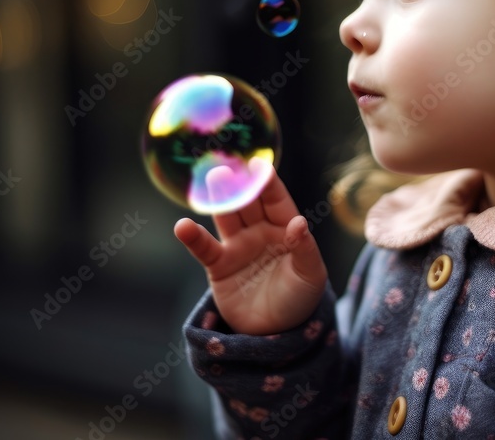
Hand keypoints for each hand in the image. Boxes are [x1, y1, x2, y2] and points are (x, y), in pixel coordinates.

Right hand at [174, 159, 327, 334]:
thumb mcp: (310, 275)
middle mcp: (260, 231)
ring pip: (227, 216)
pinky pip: (205, 248)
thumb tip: (299, 223)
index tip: (259, 164)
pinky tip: (183, 226)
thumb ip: (305, 249)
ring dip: (220, 198)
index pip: (275, 199)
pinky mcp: (219, 266)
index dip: (267, 182)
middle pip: (248, 201)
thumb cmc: (299, 298)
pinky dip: (193, 237)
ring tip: (212, 178)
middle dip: (240, 182)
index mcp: (285, 227)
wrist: (275, 333)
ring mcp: (238, 246)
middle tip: (230, 161)